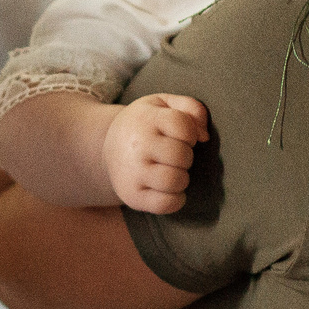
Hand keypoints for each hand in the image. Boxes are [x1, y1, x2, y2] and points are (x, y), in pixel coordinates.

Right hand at [102, 93, 208, 214]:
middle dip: (186, 157)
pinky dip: (176, 200)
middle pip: (182, 155)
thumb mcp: (163, 104)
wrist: (104, 147)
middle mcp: (137, 145)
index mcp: (145, 119)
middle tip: (175, 156)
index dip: (190, 134)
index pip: (183, 126)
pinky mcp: (131, 195)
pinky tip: (170, 190)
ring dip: (181, 178)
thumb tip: (204, 136)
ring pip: (176, 181)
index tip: (181, 136)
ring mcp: (133, 173)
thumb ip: (191, 107)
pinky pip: (166, 204)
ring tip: (172, 171)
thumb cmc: (144, 125)